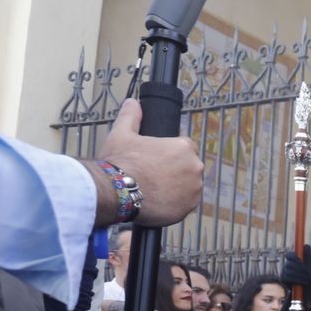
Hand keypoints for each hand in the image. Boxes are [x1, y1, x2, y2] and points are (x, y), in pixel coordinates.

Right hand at [93, 99, 203, 226]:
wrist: (116, 191)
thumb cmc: (120, 162)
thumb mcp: (122, 134)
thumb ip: (131, 117)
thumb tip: (132, 103)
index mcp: (183, 147)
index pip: (184, 148)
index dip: (169, 154)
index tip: (156, 161)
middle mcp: (194, 167)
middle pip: (187, 168)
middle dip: (174, 171)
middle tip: (152, 176)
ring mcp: (194, 189)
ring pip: (187, 187)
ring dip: (176, 188)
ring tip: (153, 190)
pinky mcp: (189, 208)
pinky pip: (185, 204)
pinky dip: (175, 204)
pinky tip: (158, 202)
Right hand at [281, 247, 310, 288]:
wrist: (308, 285)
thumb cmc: (308, 272)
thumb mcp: (309, 263)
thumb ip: (307, 254)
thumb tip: (306, 245)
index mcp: (292, 259)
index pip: (289, 255)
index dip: (294, 257)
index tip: (300, 261)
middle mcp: (287, 264)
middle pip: (289, 264)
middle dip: (299, 269)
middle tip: (308, 273)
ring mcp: (283, 271)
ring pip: (289, 272)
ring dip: (299, 275)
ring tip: (308, 279)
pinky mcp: (282, 278)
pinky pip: (287, 278)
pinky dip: (296, 280)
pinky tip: (303, 282)